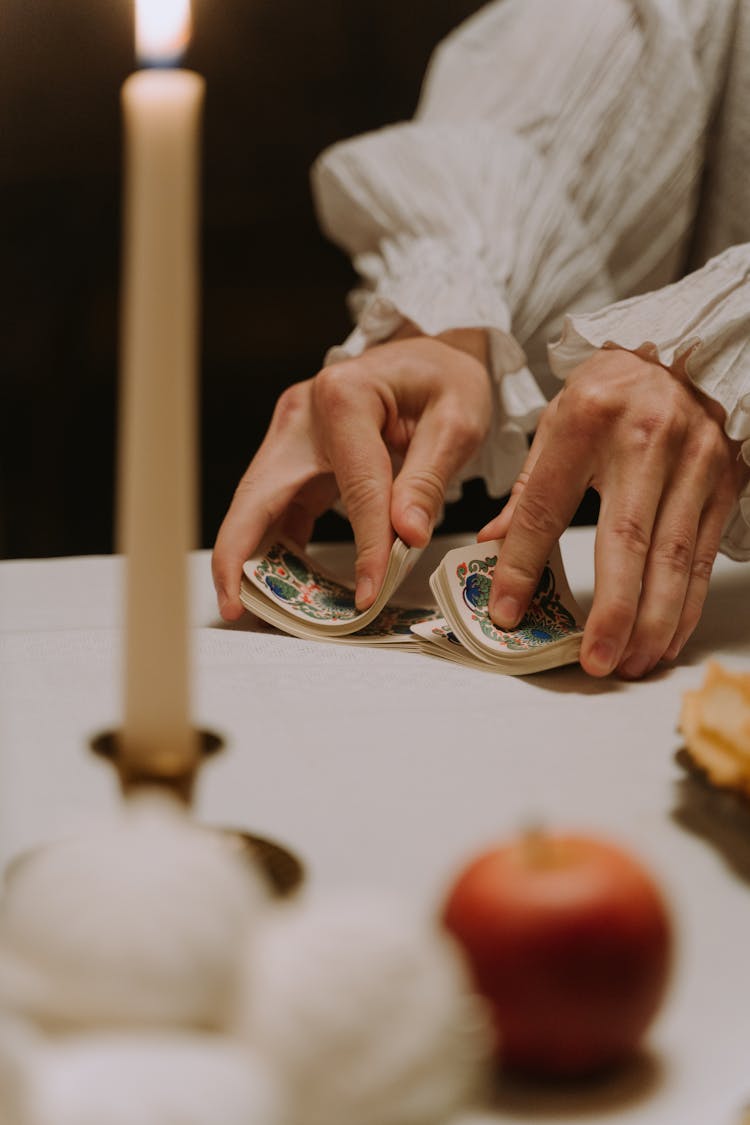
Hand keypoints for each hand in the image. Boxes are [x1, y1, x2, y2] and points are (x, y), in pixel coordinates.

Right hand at [212, 327, 490, 620]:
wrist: (432, 358)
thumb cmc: (444, 381)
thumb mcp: (457, 422)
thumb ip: (428, 479)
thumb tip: (406, 536)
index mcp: (344, 396)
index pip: (356, 487)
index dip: (366, 547)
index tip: (372, 593)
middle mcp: (303, 415)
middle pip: (259, 493)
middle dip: (238, 554)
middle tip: (237, 607)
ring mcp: (292, 437)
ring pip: (258, 506)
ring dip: (252, 558)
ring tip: (256, 610)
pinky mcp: (296, 458)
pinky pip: (280, 510)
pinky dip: (278, 548)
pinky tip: (285, 585)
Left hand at [479, 348, 748, 677]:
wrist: (683, 349)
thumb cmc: (611, 388)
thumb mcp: (557, 419)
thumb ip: (530, 486)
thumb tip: (494, 544)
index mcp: (587, 419)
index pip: (546, 506)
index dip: (523, 564)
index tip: (506, 611)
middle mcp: (645, 439)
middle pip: (626, 541)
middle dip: (612, 611)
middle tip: (596, 662)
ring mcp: (694, 461)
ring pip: (674, 558)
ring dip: (653, 621)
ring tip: (631, 663)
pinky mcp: (726, 480)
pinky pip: (702, 555)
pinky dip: (685, 604)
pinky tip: (665, 637)